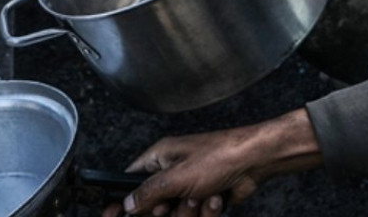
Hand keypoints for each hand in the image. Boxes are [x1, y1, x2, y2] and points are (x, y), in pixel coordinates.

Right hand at [101, 110, 320, 216]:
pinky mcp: (206, 198)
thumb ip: (149, 192)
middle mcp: (172, 171)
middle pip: (154, 205)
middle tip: (174, 204)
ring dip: (191, 212)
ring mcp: (190, 186)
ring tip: (202, 196)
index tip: (111, 216)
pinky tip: (217, 198)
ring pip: (177, 215)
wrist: (255, 162)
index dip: (123, 200)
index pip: (130, 181)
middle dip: (167, 210)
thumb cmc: (220, 155)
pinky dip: (208, 212)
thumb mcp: (177, 176)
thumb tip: (128, 205)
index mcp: (159, 158)